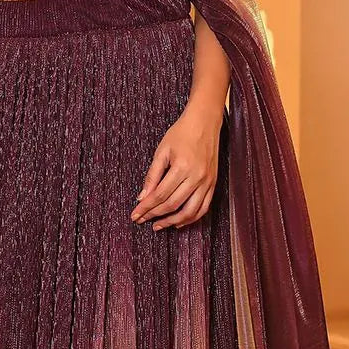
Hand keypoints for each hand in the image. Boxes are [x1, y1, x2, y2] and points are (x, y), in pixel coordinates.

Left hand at [130, 101, 223, 229]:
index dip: (146, 208)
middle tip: (142, 221)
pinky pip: (203, 208)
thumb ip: (152, 176)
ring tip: (158, 225)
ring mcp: (207, 182)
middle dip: (154, 215)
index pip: (160, 195)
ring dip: (172, 222)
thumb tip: (142, 198)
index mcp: (182, 167)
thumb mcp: (162, 152)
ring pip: (190, 212)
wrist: (204, 123)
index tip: (135, 215)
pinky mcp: (213, 184)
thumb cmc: (181, 134)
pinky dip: (191, 218)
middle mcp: (196, 177)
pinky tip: (178, 221)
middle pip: (172, 205)